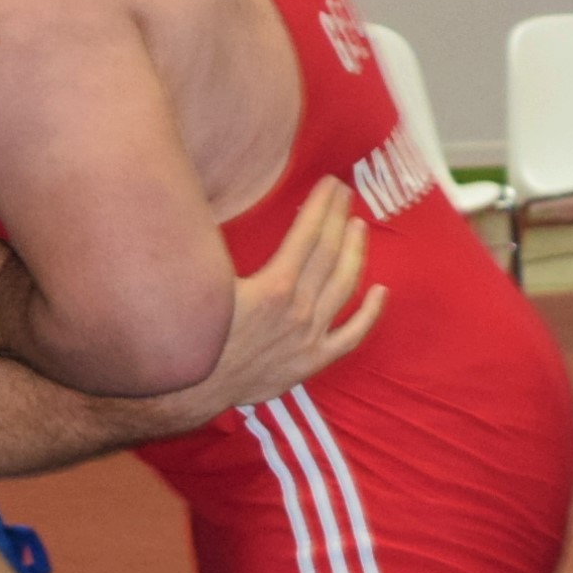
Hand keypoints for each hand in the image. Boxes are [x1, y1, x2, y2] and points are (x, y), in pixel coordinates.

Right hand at [164, 181, 385, 420]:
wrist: (191, 389)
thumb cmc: (191, 332)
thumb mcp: (201, 282)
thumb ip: (212, 247)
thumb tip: (208, 210)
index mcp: (274, 285)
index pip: (308, 234)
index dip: (322, 206)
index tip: (330, 183)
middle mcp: (299, 308)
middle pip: (329, 253)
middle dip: (338, 217)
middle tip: (346, 193)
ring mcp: (310, 335)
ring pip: (344, 287)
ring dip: (356, 253)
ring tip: (360, 226)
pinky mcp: (314, 360)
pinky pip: (352, 336)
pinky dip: (371, 313)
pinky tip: (382, 291)